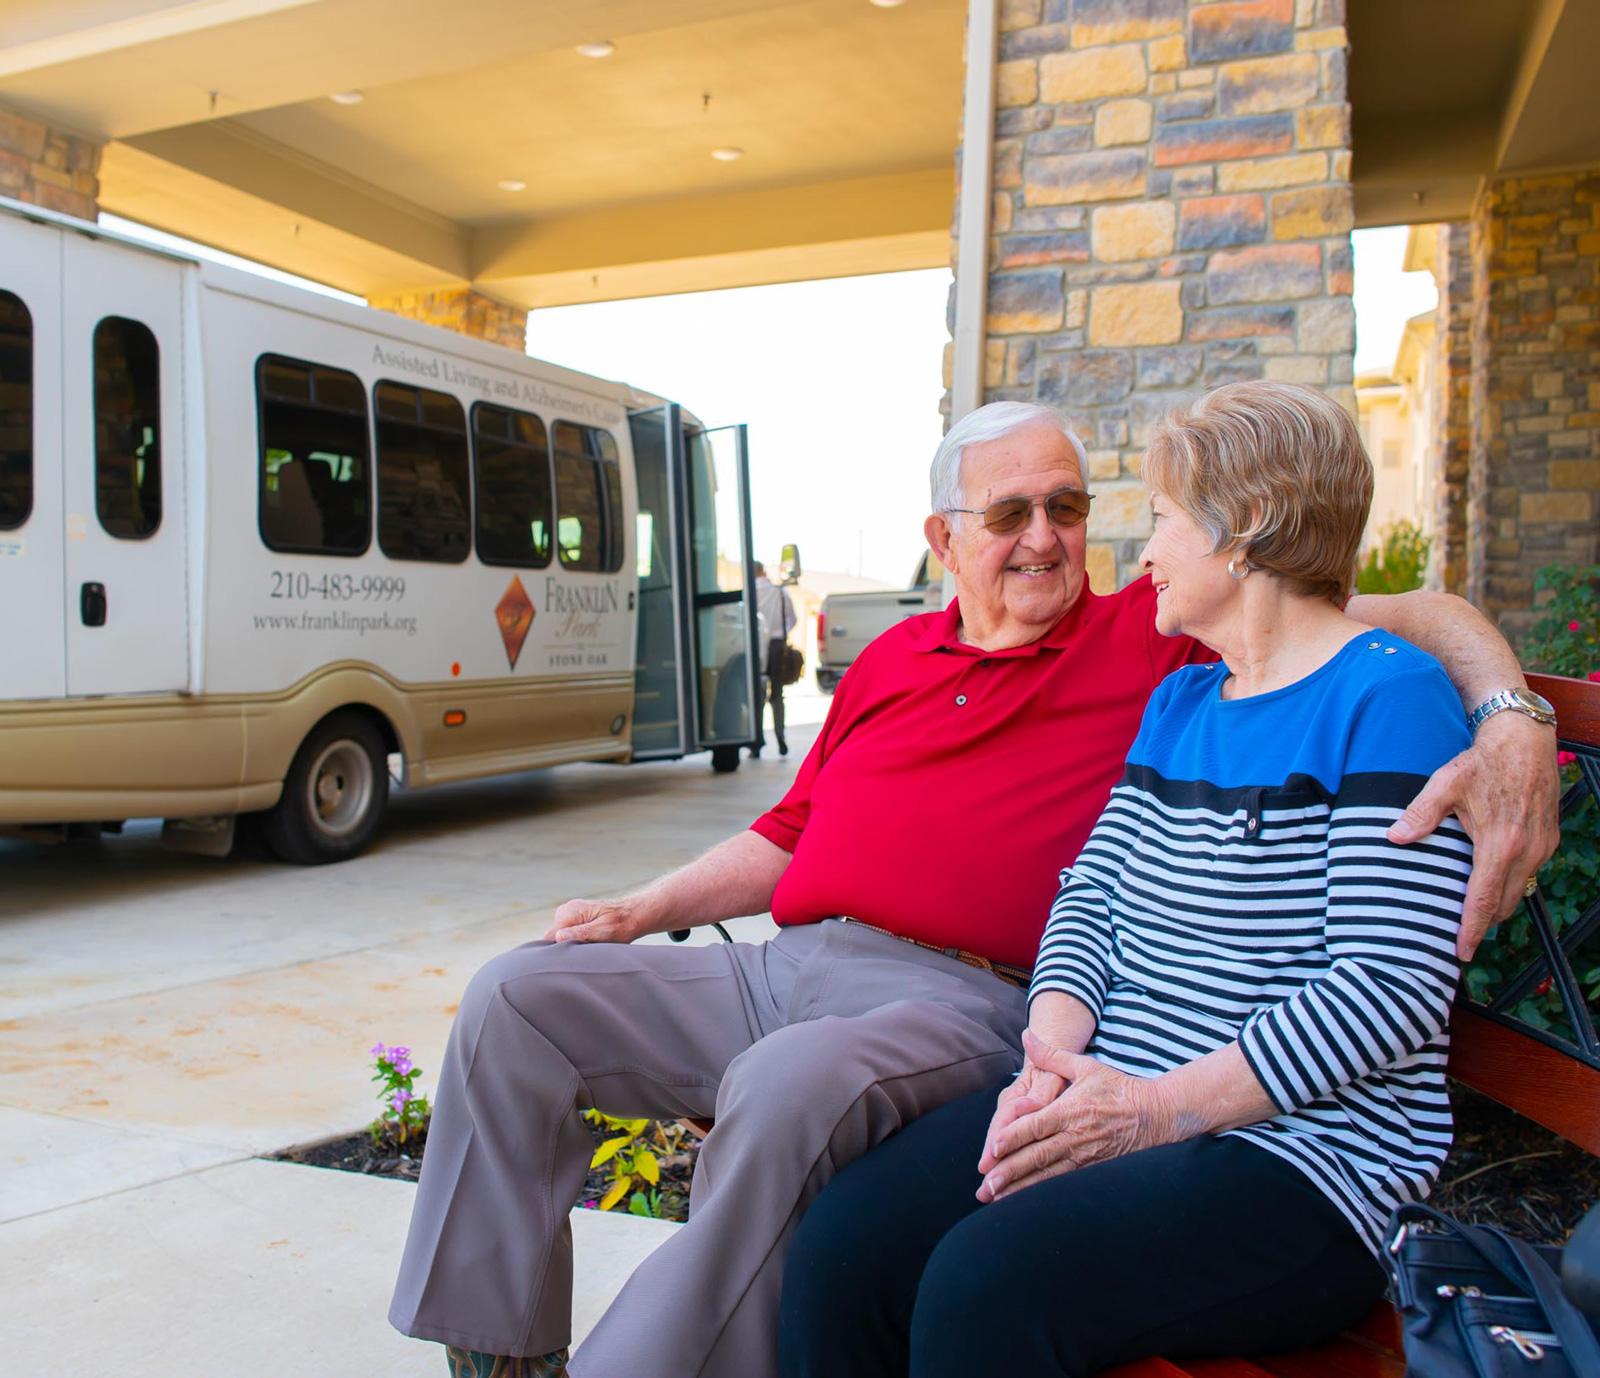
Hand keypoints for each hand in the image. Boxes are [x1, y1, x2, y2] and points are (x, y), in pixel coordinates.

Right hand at [548, 897, 648, 943]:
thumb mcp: (603, 931)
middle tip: (584, 953)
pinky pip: (567, 934)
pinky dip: (575, 942)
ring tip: (590, 947)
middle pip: (553, 937)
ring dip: (571, 945)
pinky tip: (589, 943)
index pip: (549, 936)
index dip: (555, 951)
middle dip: (564, 948)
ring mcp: (570, 914)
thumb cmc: (622, 924)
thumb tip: (558, 937)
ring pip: (559, 937)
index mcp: (571, 911)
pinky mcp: (575, 919)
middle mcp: (567, 910)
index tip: (569, 959)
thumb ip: (581, 933)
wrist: (634, 916)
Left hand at [976, 1030, 1169, 1202]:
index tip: (993, 1148)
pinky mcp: (1092, 1169)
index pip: (1036, 1126)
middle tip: (987, 1185)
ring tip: (998, 1198)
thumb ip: (1051, 1055)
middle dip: (1010, 1171)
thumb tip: (1026, 1035)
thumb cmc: (1117, 1088)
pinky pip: (1062, 1183)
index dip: (1014, 1137)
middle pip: (1038, 1156)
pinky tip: (1025, 1202)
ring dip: (1021, 1188)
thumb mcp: (1084, 1066)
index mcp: (1069, 1110)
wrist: (1155, 1114)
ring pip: (1047, 1175)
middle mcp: (1075, 1136)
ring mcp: (1084, 1156)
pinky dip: (1042, 1193)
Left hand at [1387, 713, 1560, 959]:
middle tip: (1461, 937)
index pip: (1484, 899)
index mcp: (1500, 843)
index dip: (1473, 930)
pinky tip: (1491, 881)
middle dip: (1484, 923)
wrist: (1525, 741)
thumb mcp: (1445, 783)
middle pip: (1504, 904)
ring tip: (1473, 914)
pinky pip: (1529, 875)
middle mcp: (1527, 851)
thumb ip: (1420, 813)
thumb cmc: (1483, 761)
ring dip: (1498, 904)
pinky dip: (1510, 885)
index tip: (1462, 952)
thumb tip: (1394, 837)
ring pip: (1519, 891)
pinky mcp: (1549, 841)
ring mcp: (1542, 848)